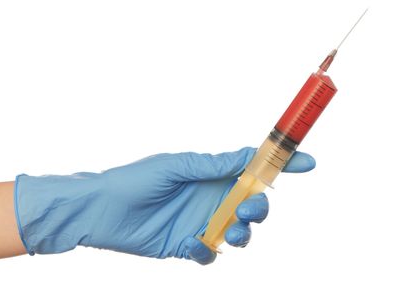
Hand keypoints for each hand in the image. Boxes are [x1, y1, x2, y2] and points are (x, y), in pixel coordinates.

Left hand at [14, 147, 314, 264]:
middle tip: (248, 209)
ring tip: (229, 231)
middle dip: (259, 209)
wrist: (101, 209)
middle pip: (252, 206)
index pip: (251, 170)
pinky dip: (207, 250)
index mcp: (209, 174)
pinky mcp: (186, 245)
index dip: (280, 167)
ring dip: (242, 233)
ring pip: (238, 233)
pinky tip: (192, 243)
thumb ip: (212, 165)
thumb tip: (248, 156)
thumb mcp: (176, 166)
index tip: (307, 163)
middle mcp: (209, 198)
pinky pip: (209, 253)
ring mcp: (199, 222)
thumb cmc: (136, 180)